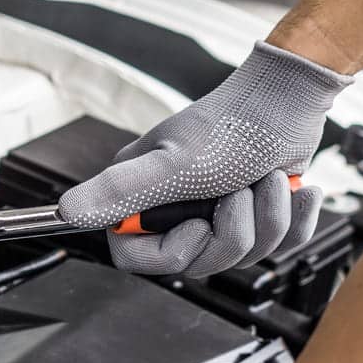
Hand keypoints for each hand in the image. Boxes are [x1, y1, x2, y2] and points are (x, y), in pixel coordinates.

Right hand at [59, 41, 351, 276]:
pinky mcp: (253, 215)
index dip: (175, 251)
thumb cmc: (235, 123)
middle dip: (234, 231)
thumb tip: (68, 212)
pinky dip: (294, 218)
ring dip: (269, 218)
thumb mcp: (174, 164)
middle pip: (199, 262)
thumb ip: (120, 191)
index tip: (199, 223)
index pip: (138, 258)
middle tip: (241, 191)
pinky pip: (277, 246)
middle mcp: (175, 209)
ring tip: (269, 180)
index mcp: (144, 197)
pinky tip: (294, 189)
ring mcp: (215, 214)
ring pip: (242, 256)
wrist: (292, 100)